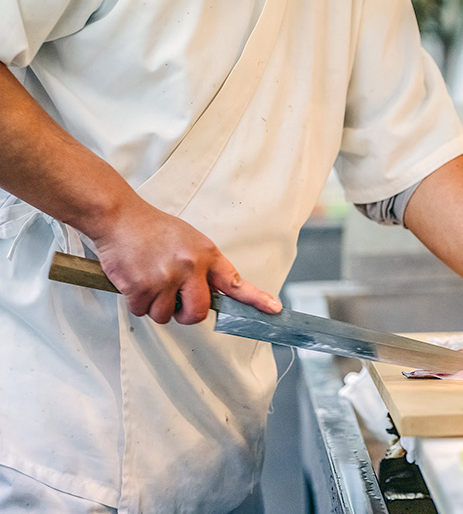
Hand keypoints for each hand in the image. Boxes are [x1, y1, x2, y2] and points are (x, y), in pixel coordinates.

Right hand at [89, 198, 280, 324]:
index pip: (235, 281)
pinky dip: (136, 303)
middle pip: (198, 312)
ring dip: (155, 307)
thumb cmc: (153, 229)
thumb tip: (207, 293)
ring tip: (148, 281)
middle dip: (185, 315)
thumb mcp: (189, 240)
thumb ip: (201, 266)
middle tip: (174, 304)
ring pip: (165, 315)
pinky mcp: (142, 286)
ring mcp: (167, 278)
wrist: (120, 216)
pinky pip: (142, 311)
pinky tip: (133, 281)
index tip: (274, 309)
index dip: (256, 299)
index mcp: (206, 255)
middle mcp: (191, 267)